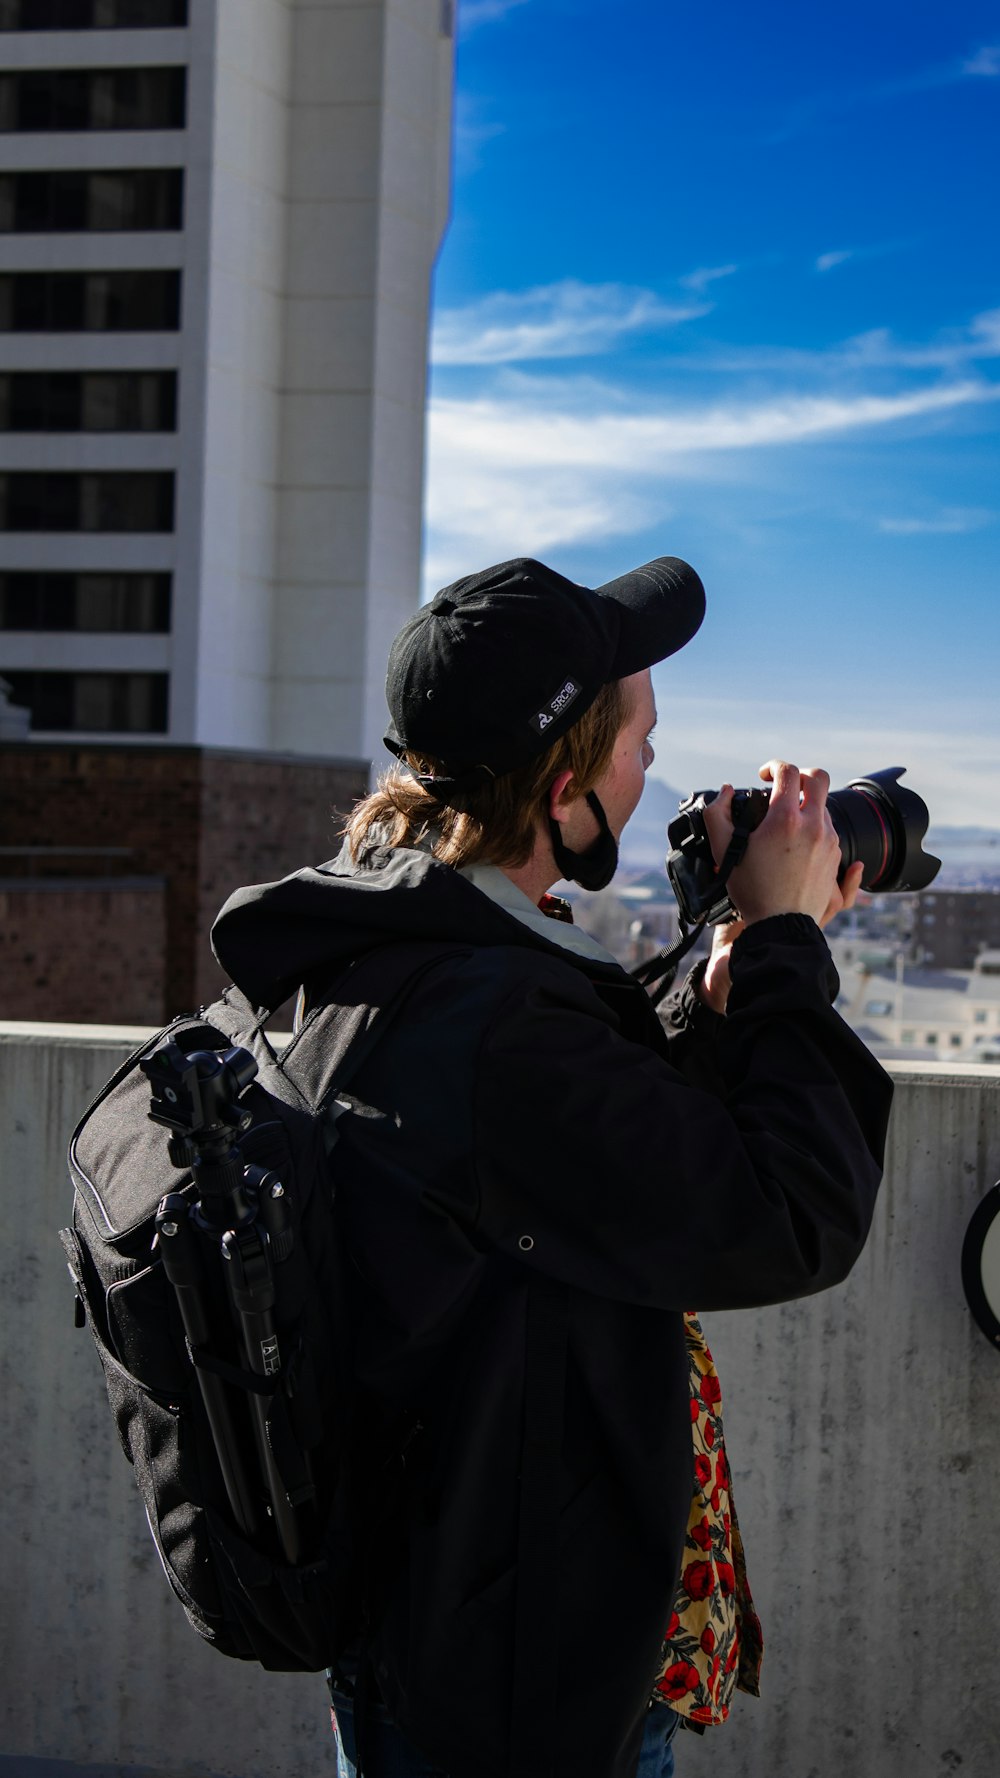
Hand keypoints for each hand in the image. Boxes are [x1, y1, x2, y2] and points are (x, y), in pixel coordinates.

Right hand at [721, 760, 840, 925]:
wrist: (782, 926)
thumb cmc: (752, 890)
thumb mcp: (724, 850)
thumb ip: (717, 814)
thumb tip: (724, 792)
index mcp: (785, 819)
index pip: (788, 772)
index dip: (773, 766)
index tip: (763, 776)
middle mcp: (814, 825)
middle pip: (819, 778)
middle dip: (801, 775)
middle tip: (785, 786)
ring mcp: (829, 841)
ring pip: (824, 806)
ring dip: (806, 806)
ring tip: (785, 824)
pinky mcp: (836, 858)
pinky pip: (829, 830)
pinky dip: (815, 828)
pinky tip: (798, 842)